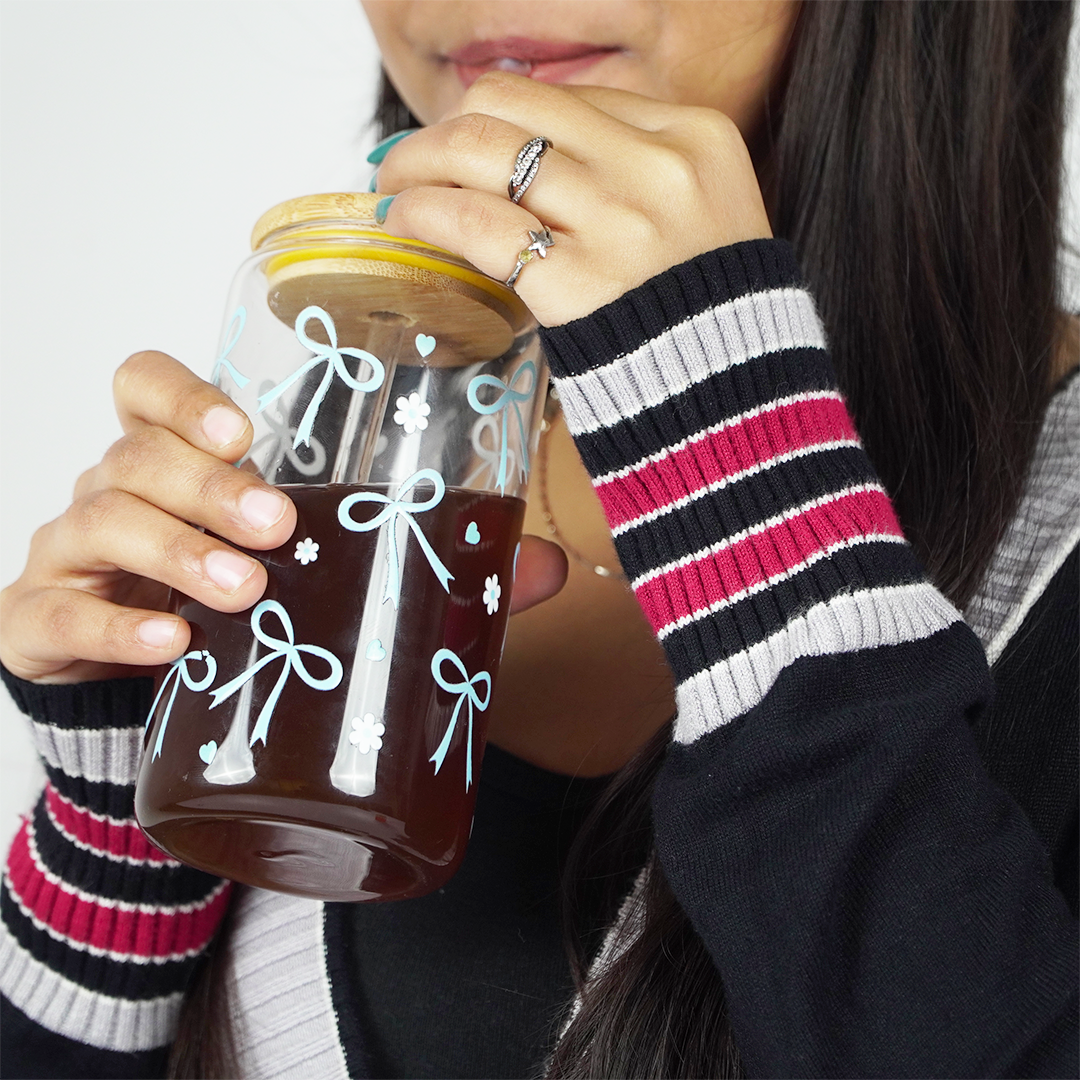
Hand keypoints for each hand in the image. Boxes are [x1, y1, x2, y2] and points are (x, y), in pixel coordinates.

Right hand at [0, 353, 567, 684]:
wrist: (148, 697)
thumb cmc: (239, 607)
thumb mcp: (319, 572)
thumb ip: (427, 562)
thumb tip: (545, 567)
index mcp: (182, 463)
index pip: (146, 387)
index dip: (184, 393)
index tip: (247, 428)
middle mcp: (119, 492)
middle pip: (138, 453)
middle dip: (210, 484)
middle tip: (278, 525)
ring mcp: (77, 557)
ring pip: (104, 519)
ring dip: (178, 550)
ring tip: (243, 588)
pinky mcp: (45, 623)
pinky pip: (61, 612)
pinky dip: (113, 627)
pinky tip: (170, 645)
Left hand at [374, 71, 772, 326]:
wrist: (742, 406)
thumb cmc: (712, 322)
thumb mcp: (700, 217)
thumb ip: (631, 175)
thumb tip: (530, 156)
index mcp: (696, 136)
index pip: (567, 98)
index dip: (503, 117)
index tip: (469, 142)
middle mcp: (658, 167)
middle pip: (513, 106)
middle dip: (446, 125)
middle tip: (410, 158)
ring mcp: (619, 223)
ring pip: (482, 149)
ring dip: (418, 161)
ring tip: (393, 186)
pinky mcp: (578, 284)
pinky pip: (477, 223)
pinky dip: (425, 212)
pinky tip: (405, 221)